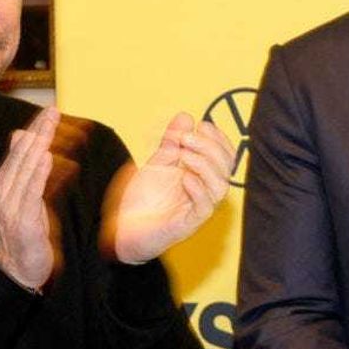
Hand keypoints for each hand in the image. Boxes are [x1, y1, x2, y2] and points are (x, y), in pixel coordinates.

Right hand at [0, 106, 60, 290]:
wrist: (16, 269)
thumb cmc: (24, 231)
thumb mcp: (23, 194)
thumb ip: (22, 167)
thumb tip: (22, 135)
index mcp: (5, 182)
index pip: (20, 149)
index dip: (35, 129)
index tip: (49, 111)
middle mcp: (4, 191)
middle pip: (22, 155)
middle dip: (38, 131)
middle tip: (52, 110)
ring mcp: (10, 205)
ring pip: (25, 170)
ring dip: (38, 147)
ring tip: (49, 127)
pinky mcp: (21, 220)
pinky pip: (30, 193)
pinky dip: (37, 174)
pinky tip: (45, 159)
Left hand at [104, 113, 235, 263]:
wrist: (122, 231)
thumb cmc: (141, 202)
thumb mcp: (155, 164)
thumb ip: (171, 143)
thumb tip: (186, 117)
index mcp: (200, 178)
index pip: (225, 156)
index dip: (219, 139)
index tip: (203, 124)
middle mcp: (203, 193)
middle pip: (226, 168)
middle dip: (210, 147)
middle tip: (186, 138)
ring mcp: (196, 209)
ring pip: (220, 187)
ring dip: (205, 165)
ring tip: (183, 154)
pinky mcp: (187, 224)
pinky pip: (204, 208)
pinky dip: (198, 189)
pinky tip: (185, 177)